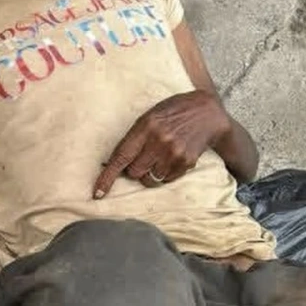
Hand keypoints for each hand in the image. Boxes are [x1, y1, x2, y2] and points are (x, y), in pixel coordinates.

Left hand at [93, 90, 229, 197]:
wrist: (207, 113)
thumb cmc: (173, 112)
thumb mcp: (150, 116)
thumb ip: (134, 137)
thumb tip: (115, 163)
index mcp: (146, 126)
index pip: (121, 157)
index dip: (108, 177)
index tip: (98, 193)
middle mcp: (159, 141)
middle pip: (134, 173)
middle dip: (135, 169)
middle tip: (144, 157)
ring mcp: (174, 154)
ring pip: (150, 179)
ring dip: (150, 173)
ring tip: (160, 157)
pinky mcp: (186, 163)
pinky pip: (165, 180)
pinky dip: (164, 174)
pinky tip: (172, 158)